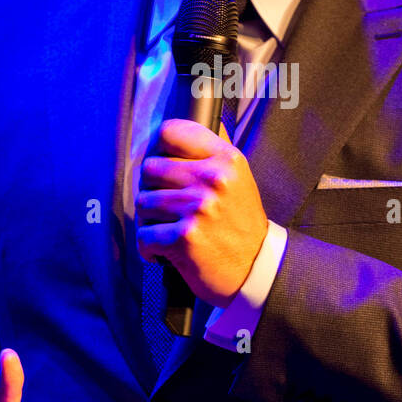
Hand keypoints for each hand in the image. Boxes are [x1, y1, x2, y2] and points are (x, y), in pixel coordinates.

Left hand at [136, 118, 268, 308]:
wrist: (258, 269)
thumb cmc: (240, 226)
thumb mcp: (236, 180)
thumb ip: (206, 158)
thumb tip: (164, 140)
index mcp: (226, 159)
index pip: (171, 132)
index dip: (156, 148)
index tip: (157, 163)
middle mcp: (213, 179)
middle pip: (150, 168)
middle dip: (151, 190)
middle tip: (164, 207)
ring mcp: (198, 207)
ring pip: (143, 202)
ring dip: (150, 221)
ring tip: (168, 230)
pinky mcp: (185, 237)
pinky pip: (144, 235)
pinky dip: (149, 248)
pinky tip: (166, 251)